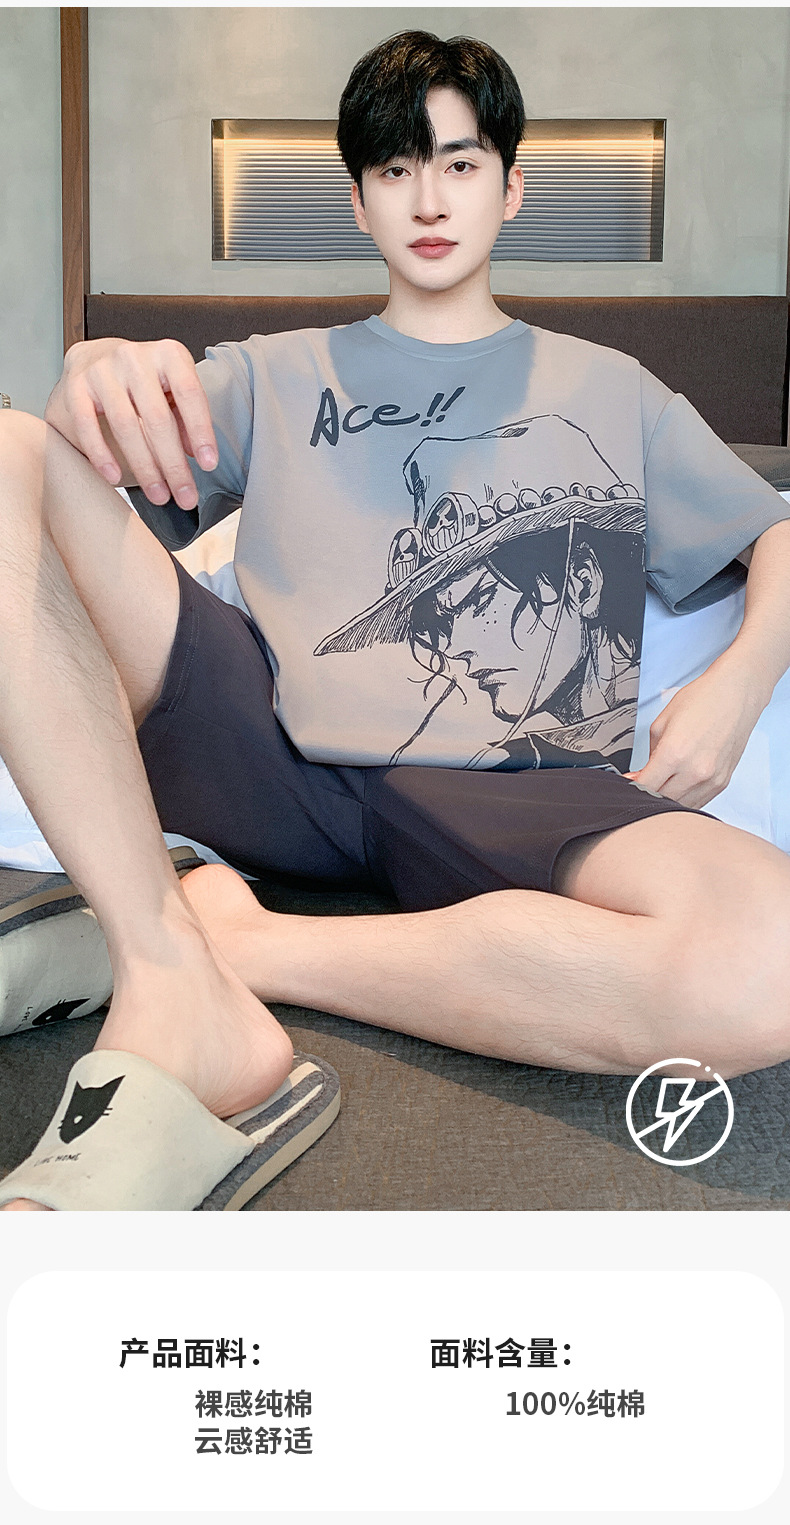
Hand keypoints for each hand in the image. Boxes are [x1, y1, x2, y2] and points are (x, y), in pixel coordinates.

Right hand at [48, 338, 217, 509]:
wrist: (95, 358)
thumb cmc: (143, 380)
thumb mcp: (172, 391)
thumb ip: (185, 418)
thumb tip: (197, 454)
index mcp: (168, 354)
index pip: (190, 393)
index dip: (201, 431)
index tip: (208, 465)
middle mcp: (135, 357)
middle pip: (157, 418)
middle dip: (173, 464)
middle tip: (185, 495)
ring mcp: (103, 370)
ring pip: (126, 426)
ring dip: (144, 467)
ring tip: (158, 494)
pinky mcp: (77, 386)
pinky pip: (88, 425)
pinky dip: (101, 455)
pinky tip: (114, 477)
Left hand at [624, 658, 763, 807]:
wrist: (736, 695)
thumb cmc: (701, 701)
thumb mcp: (661, 723)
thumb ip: (649, 753)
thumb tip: (643, 773)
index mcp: (674, 754)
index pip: (644, 786)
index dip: (632, 786)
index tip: (629, 782)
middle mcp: (694, 771)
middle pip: (661, 799)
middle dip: (648, 792)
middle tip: (644, 780)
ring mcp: (711, 780)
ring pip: (680, 805)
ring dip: (666, 798)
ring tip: (662, 782)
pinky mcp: (722, 782)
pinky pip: (698, 802)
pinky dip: (685, 798)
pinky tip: (679, 785)